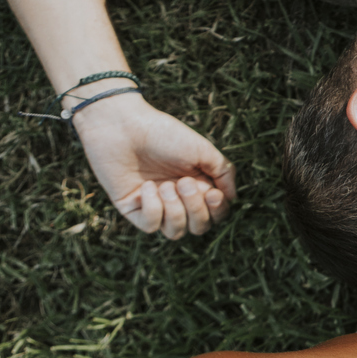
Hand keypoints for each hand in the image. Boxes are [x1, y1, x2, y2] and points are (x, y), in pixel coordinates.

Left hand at [71, 93, 236, 238]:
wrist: (124, 126)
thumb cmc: (164, 133)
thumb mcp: (203, 150)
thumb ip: (224, 173)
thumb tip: (232, 198)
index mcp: (198, 185)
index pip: (216, 214)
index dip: (217, 210)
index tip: (211, 192)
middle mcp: (178, 199)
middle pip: (199, 227)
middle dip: (195, 208)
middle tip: (183, 182)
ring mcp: (155, 206)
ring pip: (176, 231)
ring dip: (175, 210)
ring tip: (165, 185)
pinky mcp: (132, 209)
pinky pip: (151, 226)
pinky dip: (153, 208)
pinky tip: (146, 186)